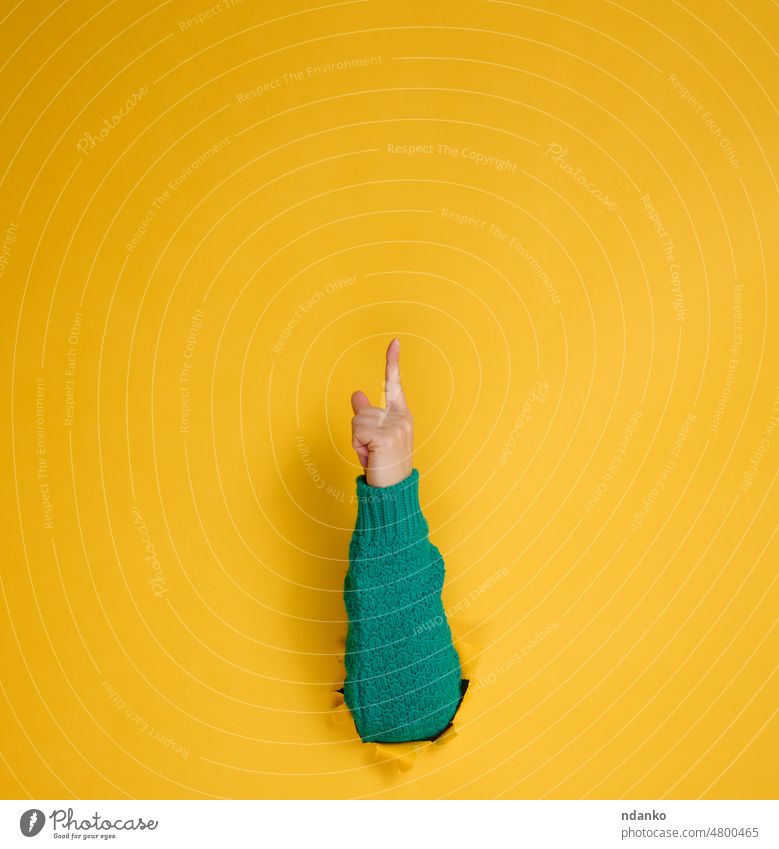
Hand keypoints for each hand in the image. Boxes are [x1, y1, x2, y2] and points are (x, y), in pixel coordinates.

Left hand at [350, 338, 413, 487]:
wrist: (393, 492)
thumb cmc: (383, 467)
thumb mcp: (374, 437)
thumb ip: (367, 415)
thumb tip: (356, 393)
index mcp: (402, 417)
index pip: (395, 385)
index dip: (392, 362)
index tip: (394, 342)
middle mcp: (402, 419)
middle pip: (362, 410)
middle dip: (359, 432)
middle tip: (371, 452)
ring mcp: (396, 427)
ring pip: (358, 420)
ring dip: (357, 441)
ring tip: (371, 456)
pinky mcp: (386, 436)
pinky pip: (357, 431)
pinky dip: (357, 447)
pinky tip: (370, 457)